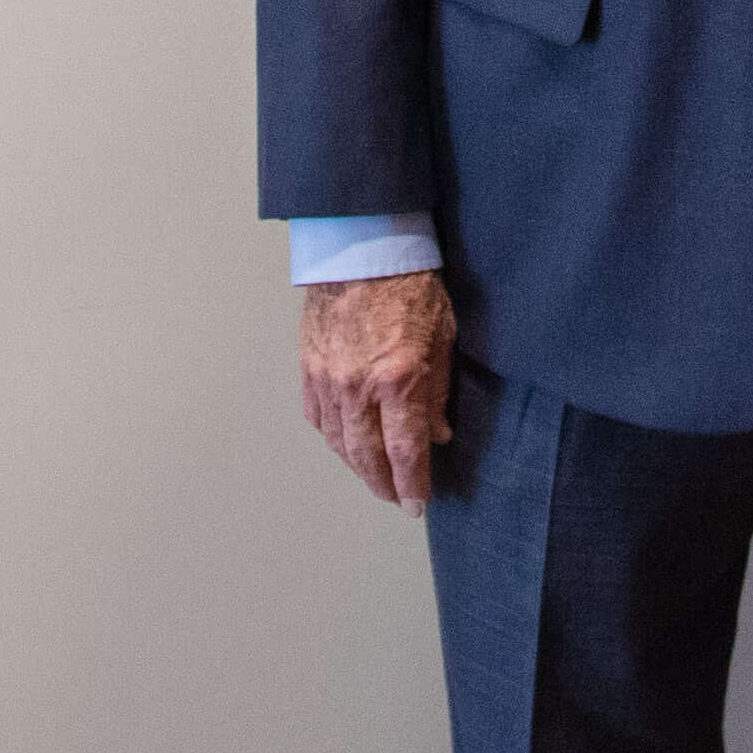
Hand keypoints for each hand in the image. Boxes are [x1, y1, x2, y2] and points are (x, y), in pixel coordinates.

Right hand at [299, 271, 456, 506]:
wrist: (362, 247)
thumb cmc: (409, 284)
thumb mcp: (442, 337)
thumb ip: (437, 391)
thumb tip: (437, 434)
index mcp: (398, 379)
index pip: (405, 453)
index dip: (412, 485)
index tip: (417, 505)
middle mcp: (359, 387)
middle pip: (367, 457)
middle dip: (384, 485)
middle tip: (395, 498)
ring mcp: (328, 379)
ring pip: (339, 442)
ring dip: (357, 467)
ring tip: (373, 477)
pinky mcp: (309, 368)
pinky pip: (317, 418)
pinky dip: (333, 438)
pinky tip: (345, 444)